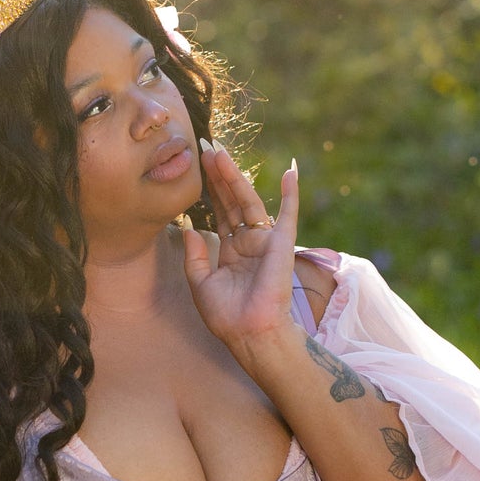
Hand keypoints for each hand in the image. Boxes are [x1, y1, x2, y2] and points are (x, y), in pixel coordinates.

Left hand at [180, 144, 298, 353]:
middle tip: (205, 147)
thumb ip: (194, 256)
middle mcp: (249, 243)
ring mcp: (266, 241)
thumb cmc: (226, 316)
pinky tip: (290, 171)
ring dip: (235, 176)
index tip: (197, 165)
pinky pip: (288, 214)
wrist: (248, 333)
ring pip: (249, 201)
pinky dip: (291, 193)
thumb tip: (188, 227)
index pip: (220, 213)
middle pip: (232, 201)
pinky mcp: (282, 244)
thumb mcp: (201, 284)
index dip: (209, 190)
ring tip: (219, 152)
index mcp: (232, 252)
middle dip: (218, 175)